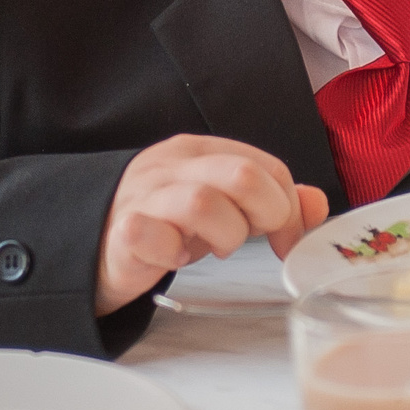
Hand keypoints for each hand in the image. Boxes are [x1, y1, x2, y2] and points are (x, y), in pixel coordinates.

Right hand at [96, 135, 328, 315]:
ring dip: (224, 235)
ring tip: (214, 250)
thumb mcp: (223, 207)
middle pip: (242, 174)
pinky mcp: (121, 230)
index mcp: (201, 152)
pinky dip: (171, 252)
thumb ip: (270, 202)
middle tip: (256, 240)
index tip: (287, 240)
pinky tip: (172, 258)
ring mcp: (144, 195)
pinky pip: (152, 233)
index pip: (266, 166)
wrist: (93, 244)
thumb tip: (317, 203)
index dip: (290, 208)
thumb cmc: (163, 225)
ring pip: (203, 202)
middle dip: (265, 215)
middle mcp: (173, 166)